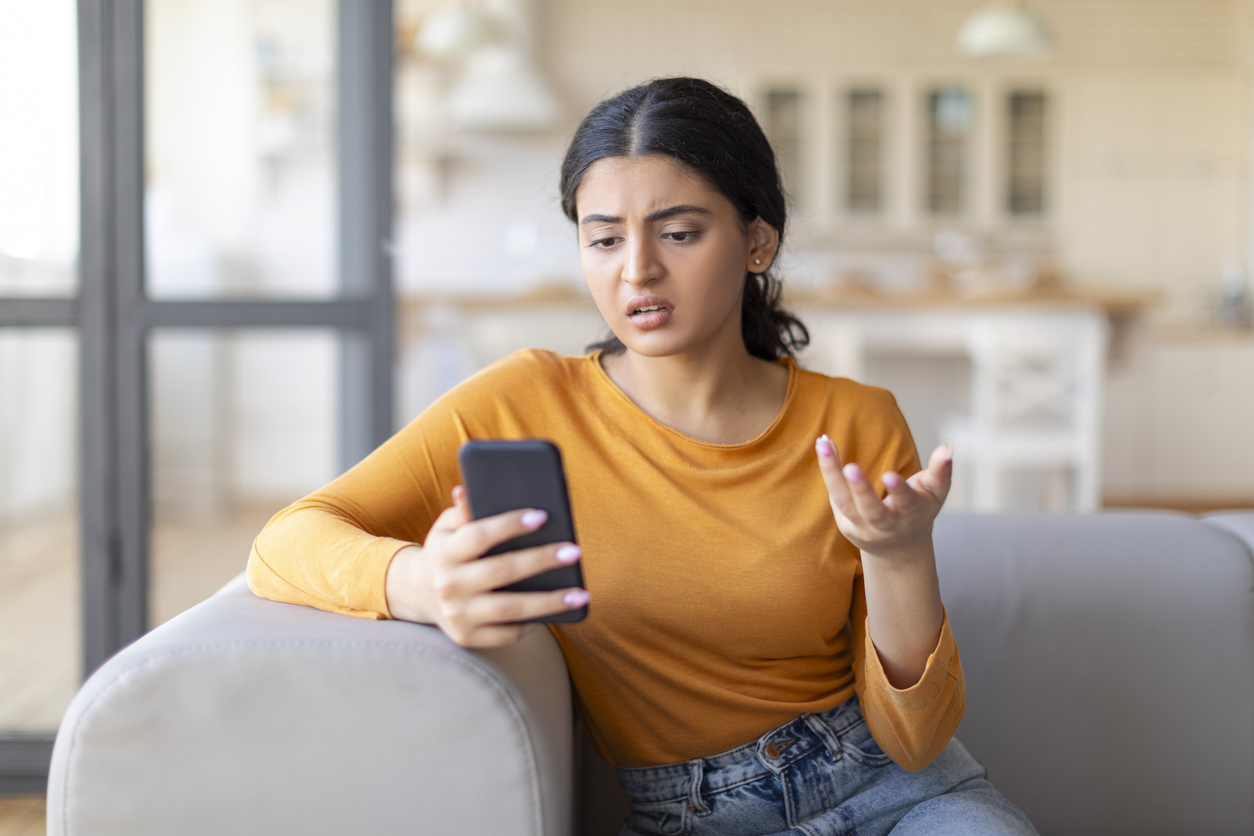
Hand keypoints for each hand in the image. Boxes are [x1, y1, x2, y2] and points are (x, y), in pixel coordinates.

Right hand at [384, 486, 589, 646]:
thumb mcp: (448, 527)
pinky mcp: (467, 637)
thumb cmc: (448, 550)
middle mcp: (448, 584)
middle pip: (502, 571)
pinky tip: (557, 612)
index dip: (509, 525)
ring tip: (581, 593)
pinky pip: (507, 633)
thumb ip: (464, 510)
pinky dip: (533, 623)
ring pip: (511, 609)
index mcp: (444, 552)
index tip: (542, 516)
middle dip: (541, 560)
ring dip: (550, 602)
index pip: (478, 535)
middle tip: (574, 551)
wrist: (419, 592)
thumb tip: (467, 490)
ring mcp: (458, 614)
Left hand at [815, 436, 952, 562]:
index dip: (899, 491)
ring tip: (823, 445)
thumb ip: (941, 471)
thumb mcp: (935, 493)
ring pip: (844, 503)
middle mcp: (885, 525)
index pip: (906, 504)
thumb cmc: (919, 510)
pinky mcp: (845, 524)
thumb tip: (947, 448)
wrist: (898, 548)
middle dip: (861, 490)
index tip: (889, 475)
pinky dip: (828, 471)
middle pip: (871, 511)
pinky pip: (835, 495)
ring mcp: (862, 527)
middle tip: (850, 467)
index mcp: (910, 515)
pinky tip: (825, 445)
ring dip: (832, 474)